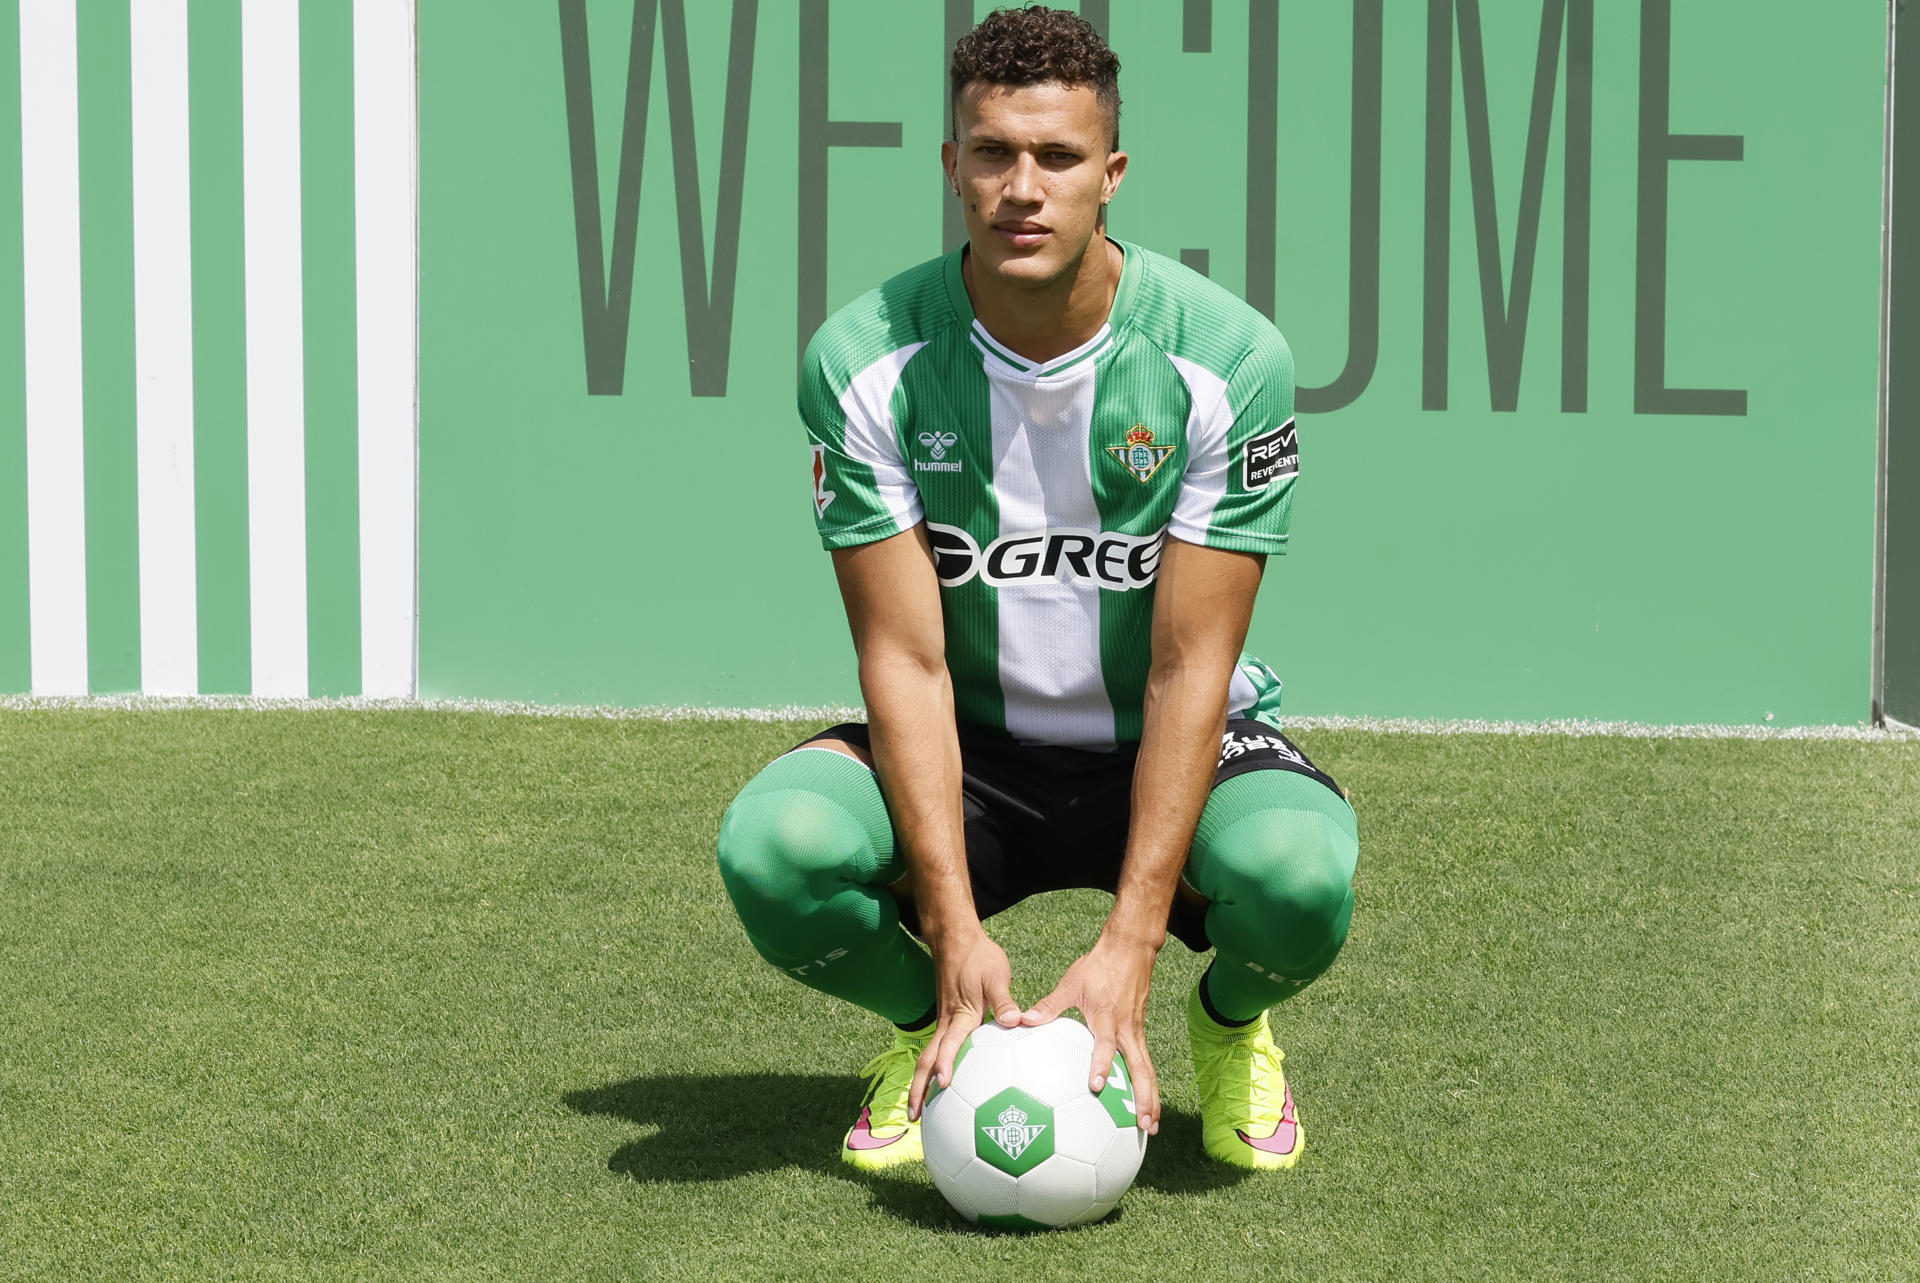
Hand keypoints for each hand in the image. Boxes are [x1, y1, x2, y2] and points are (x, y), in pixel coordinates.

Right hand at [908, 927, 1020, 1119]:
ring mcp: (943, 1023)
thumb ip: (1004, 1001)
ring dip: (921, 1083)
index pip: (948, 1044)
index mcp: (960, 1015)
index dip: (944, 1064)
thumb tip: (1013, 1021)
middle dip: (918, 1089)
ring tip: (919, 1111)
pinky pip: (936, 1050)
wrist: (956, 940)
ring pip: (927, 1057)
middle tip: (913, 1117)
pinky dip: (931, 1069)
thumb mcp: (997, 975)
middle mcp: (946, 1023)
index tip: (943, 1085)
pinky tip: (941, 1085)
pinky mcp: (947, 1021)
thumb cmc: (979, 957)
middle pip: (926, 1060)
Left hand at [1021, 936, 1159, 1132]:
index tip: (1095, 1086)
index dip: (1102, 1065)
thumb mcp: (1071, 983)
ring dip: (1152, 1098)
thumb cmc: (1098, 966)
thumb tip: (1023, 1020)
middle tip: (1144, 1126)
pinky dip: (1149, 1084)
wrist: (1130, 949)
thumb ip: (1050, 1005)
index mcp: (1108, 1018)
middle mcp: (1127, 1029)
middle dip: (1144, 1098)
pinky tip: (1145, 1104)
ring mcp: (1138, 1032)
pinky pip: (1147, 1063)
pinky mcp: (1141, 1032)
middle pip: (1141, 1069)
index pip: (1106, 1046)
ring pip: (1148, 1070)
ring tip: (1151, 1128)